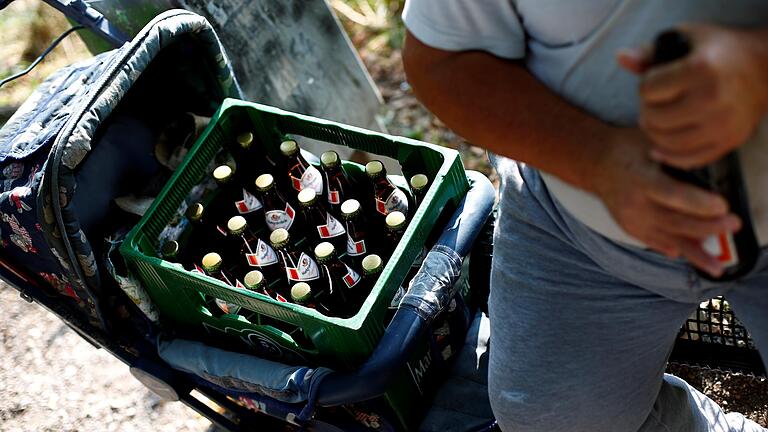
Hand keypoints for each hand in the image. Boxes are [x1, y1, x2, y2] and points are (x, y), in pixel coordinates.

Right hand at [589, 128, 740, 275]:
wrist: (595, 164)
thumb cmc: (628, 148)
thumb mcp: (650, 141)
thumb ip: (676, 155)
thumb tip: (709, 166)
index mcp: (640, 179)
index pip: (672, 195)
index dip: (698, 203)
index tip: (722, 206)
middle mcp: (634, 204)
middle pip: (674, 221)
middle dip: (707, 227)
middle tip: (732, 225)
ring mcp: (630, 220)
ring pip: (668, 239)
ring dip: (695, 251)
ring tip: (717, 266)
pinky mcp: (630, 229)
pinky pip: (656, 243)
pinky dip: (676, 249)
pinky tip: (692, 256)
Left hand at [618, 24, 767, 168]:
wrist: (763, 69)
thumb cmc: (717, 52)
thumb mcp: (685, 40)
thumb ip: (649, 52)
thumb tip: (620, 58)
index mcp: (700, 69)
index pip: (648, 90)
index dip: (645, 85)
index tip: (655, 81)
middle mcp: (712, 98)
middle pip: (654, 118)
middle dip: (646, 110)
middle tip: (654, 104)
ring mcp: (722, 123)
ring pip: (667, 142)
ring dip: (654, 133)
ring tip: (656, 121)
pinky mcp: (729, 141)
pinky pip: (689, 159)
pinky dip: (669, 157)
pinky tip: (658, 149)